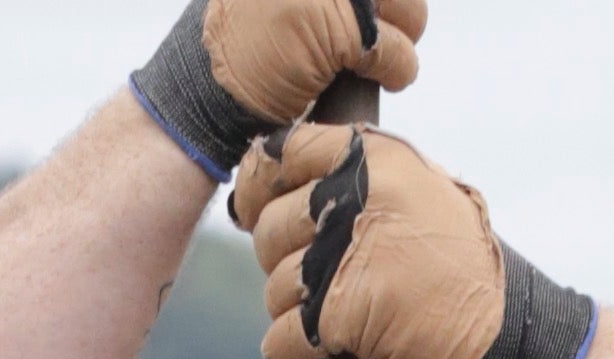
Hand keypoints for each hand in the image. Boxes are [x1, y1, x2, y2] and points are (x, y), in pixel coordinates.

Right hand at [129, 0, 418, 194]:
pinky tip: (376, 80)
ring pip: (410, 10)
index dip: (379, 0)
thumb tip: (376, 0)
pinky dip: (397, 72)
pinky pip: (397, 51)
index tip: (375, 14)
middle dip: (400, 10)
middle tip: (380, 37)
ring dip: (403, 39)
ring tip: (375, 59)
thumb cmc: (238, 50)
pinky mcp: (338, 30)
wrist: (203, 95)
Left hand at [237, 122, 587, 358]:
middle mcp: (354, 196)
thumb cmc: (454, 257)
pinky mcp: (346, 314)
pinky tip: (304, 352)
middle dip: (277, 260)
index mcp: (369, 157)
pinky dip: (286, 352)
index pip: (282, 152)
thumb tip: (283, 181)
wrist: (501, 320)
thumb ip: (356, 174)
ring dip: (288, 310)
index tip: (258, 211)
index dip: (259, 186)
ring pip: (276, 285)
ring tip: (321, 317)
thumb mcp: (415, 185)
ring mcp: (348, 254)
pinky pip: (283, 338)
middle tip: (305, 278)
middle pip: (270, 227)